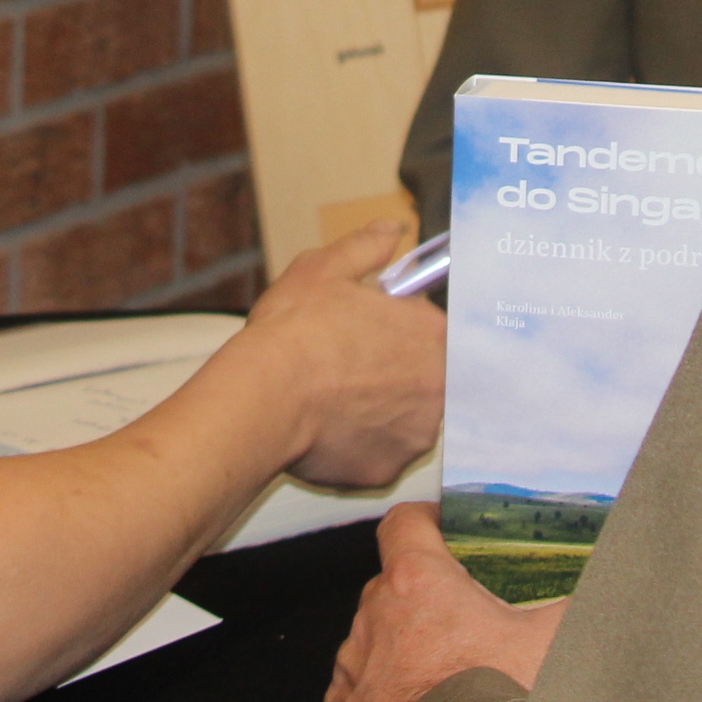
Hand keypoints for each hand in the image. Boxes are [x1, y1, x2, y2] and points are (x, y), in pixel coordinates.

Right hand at [228, 219, 445, 488]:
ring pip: (402, 420)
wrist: (263, 395)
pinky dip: (358, 446)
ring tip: (334, 400)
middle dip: (391, 375)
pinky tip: (328, 429)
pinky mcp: (387, 470)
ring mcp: (414, 434)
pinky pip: (378, 455)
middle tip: (348, 369)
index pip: (434, 334)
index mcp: (433, 335)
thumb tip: (391, 231)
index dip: (400, 334)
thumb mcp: (325, 269)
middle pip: (423, 380)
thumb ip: (366, 248)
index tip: (374, 337)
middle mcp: (437, 388)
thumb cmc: (294, 332)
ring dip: (378, 412)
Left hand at [326, 502, 564, 701]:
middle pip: (393, 591)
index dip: (425, 522)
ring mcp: (351, 679)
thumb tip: (610, 582)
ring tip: (451, 689)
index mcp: (417, 587)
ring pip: (375, 649)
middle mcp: (371, 624)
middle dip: (427, 603)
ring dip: (405, 658)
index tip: (443, 529)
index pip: (405, 525)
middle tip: (472, 626)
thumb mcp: (557, 643)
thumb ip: (579, 601)